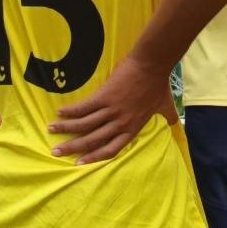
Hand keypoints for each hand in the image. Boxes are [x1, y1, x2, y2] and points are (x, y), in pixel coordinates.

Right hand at [49, 55, 169, 163]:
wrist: (153, 64)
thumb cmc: (159, 84)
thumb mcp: (164, 106)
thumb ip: (167, 117)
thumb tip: (175, 124)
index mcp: (133, 127)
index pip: (111, 149)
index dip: (93, 158)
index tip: (78, 163)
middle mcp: (120, 123)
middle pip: (93, 140)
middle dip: (73, 148)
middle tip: (56, 152)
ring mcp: (112, 110)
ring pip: (85, 125)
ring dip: (66, 129)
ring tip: (51, 131)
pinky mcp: (105, 96)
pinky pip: (84, 108)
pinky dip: (71, 111)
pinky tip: (59, 113)